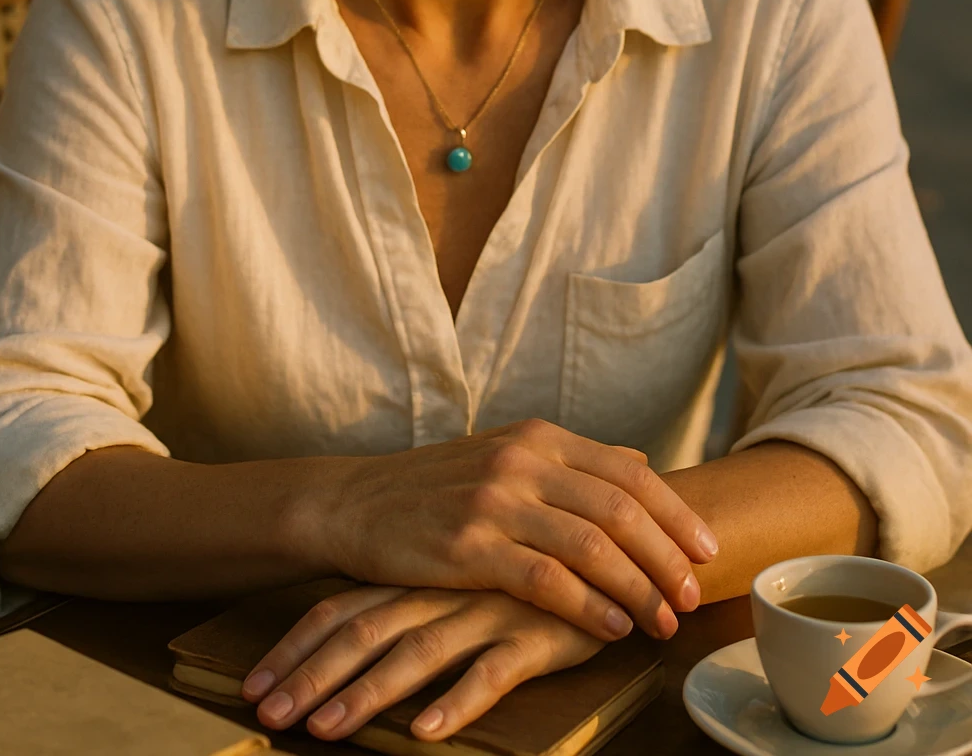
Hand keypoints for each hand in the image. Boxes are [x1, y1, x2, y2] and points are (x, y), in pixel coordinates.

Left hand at [241, 582, 606, 740]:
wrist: (611, 542)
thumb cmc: (526, 570)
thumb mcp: (464, 579)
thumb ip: (417, 599)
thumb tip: (356, 640)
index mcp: (420, 574)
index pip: (343, 607)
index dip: (296, 646)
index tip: (254, 688)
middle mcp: (444, 588)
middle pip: (364, 629)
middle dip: (311, 676)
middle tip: (268, 717)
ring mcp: (487, 608)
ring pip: (416, 652)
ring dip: (367, 694)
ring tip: (326, 731)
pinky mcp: (534, 632)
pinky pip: (491, 670)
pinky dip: (456, 699)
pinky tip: (424, 730)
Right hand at [292, 418, 715, 642]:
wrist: (356, 503)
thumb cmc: (438, 487)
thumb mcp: (506, 453)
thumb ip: (573, 462)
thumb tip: (641, 464)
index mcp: (540, 436)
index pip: (629, 471)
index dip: (675, 513)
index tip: (708, 550)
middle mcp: (524, 460)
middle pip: (620, 508)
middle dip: (667, 557)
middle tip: (693, 595)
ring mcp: (496, 500)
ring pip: (591, 545)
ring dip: (637, 589)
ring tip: (663, 621)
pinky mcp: (469, 546)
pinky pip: (545, 579)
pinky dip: (588, 606)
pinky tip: (611, 629)